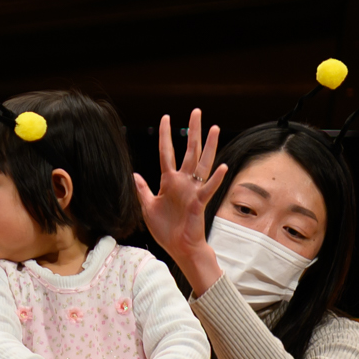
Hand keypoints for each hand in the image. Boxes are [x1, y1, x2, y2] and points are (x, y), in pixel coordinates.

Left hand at [136, 110, 226, 292]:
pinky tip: (223, 167)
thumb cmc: (165, 229)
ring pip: (202, 163)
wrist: (178, 247)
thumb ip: (143, 190)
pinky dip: (215, 179)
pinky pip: (208, 188)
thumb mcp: (148, 206)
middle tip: (196, 111)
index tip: (166, 117)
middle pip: (189, 151)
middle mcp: (183, 182)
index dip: (165, 135)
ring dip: (209, 147)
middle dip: (192, 131)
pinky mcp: (199, 202)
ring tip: (214, 128)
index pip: (166, 153)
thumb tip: (135, 174)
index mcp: (169, 181)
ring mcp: (192, 190)